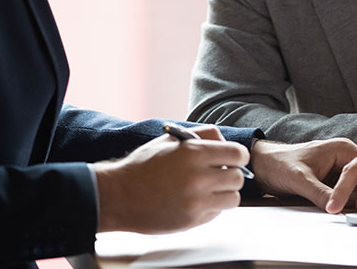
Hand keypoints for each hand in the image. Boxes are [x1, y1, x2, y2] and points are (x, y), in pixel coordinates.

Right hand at [93, 125, 248, 233]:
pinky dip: (211, 208)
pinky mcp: (192, 221)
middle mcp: (198, 178)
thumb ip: (201, 135)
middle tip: (217, 175)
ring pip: (233, 198)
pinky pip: (216, 213)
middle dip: (230, 175)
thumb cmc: (144, 165)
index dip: (237, 156)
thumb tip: (225, 140)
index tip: (232, 159)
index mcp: (194, 153)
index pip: (238, 154)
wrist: (118, 196)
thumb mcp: (170, 139)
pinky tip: (194, 201)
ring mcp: (196, 202)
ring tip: (208, 189)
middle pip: (238, 178)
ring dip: (224, 193)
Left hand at [250, 138, 356, 211]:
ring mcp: (339, 171)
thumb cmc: (279, 164)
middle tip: (355, 210)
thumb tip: (337, 209)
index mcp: (342, 149)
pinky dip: (345, 203)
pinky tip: (340, 209)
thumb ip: (320, 193)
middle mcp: (344, 158)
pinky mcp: (332, 183)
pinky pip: (346, 195)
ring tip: (347, 210)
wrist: (262, 166)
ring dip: (354, 201)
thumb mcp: (300, 180)